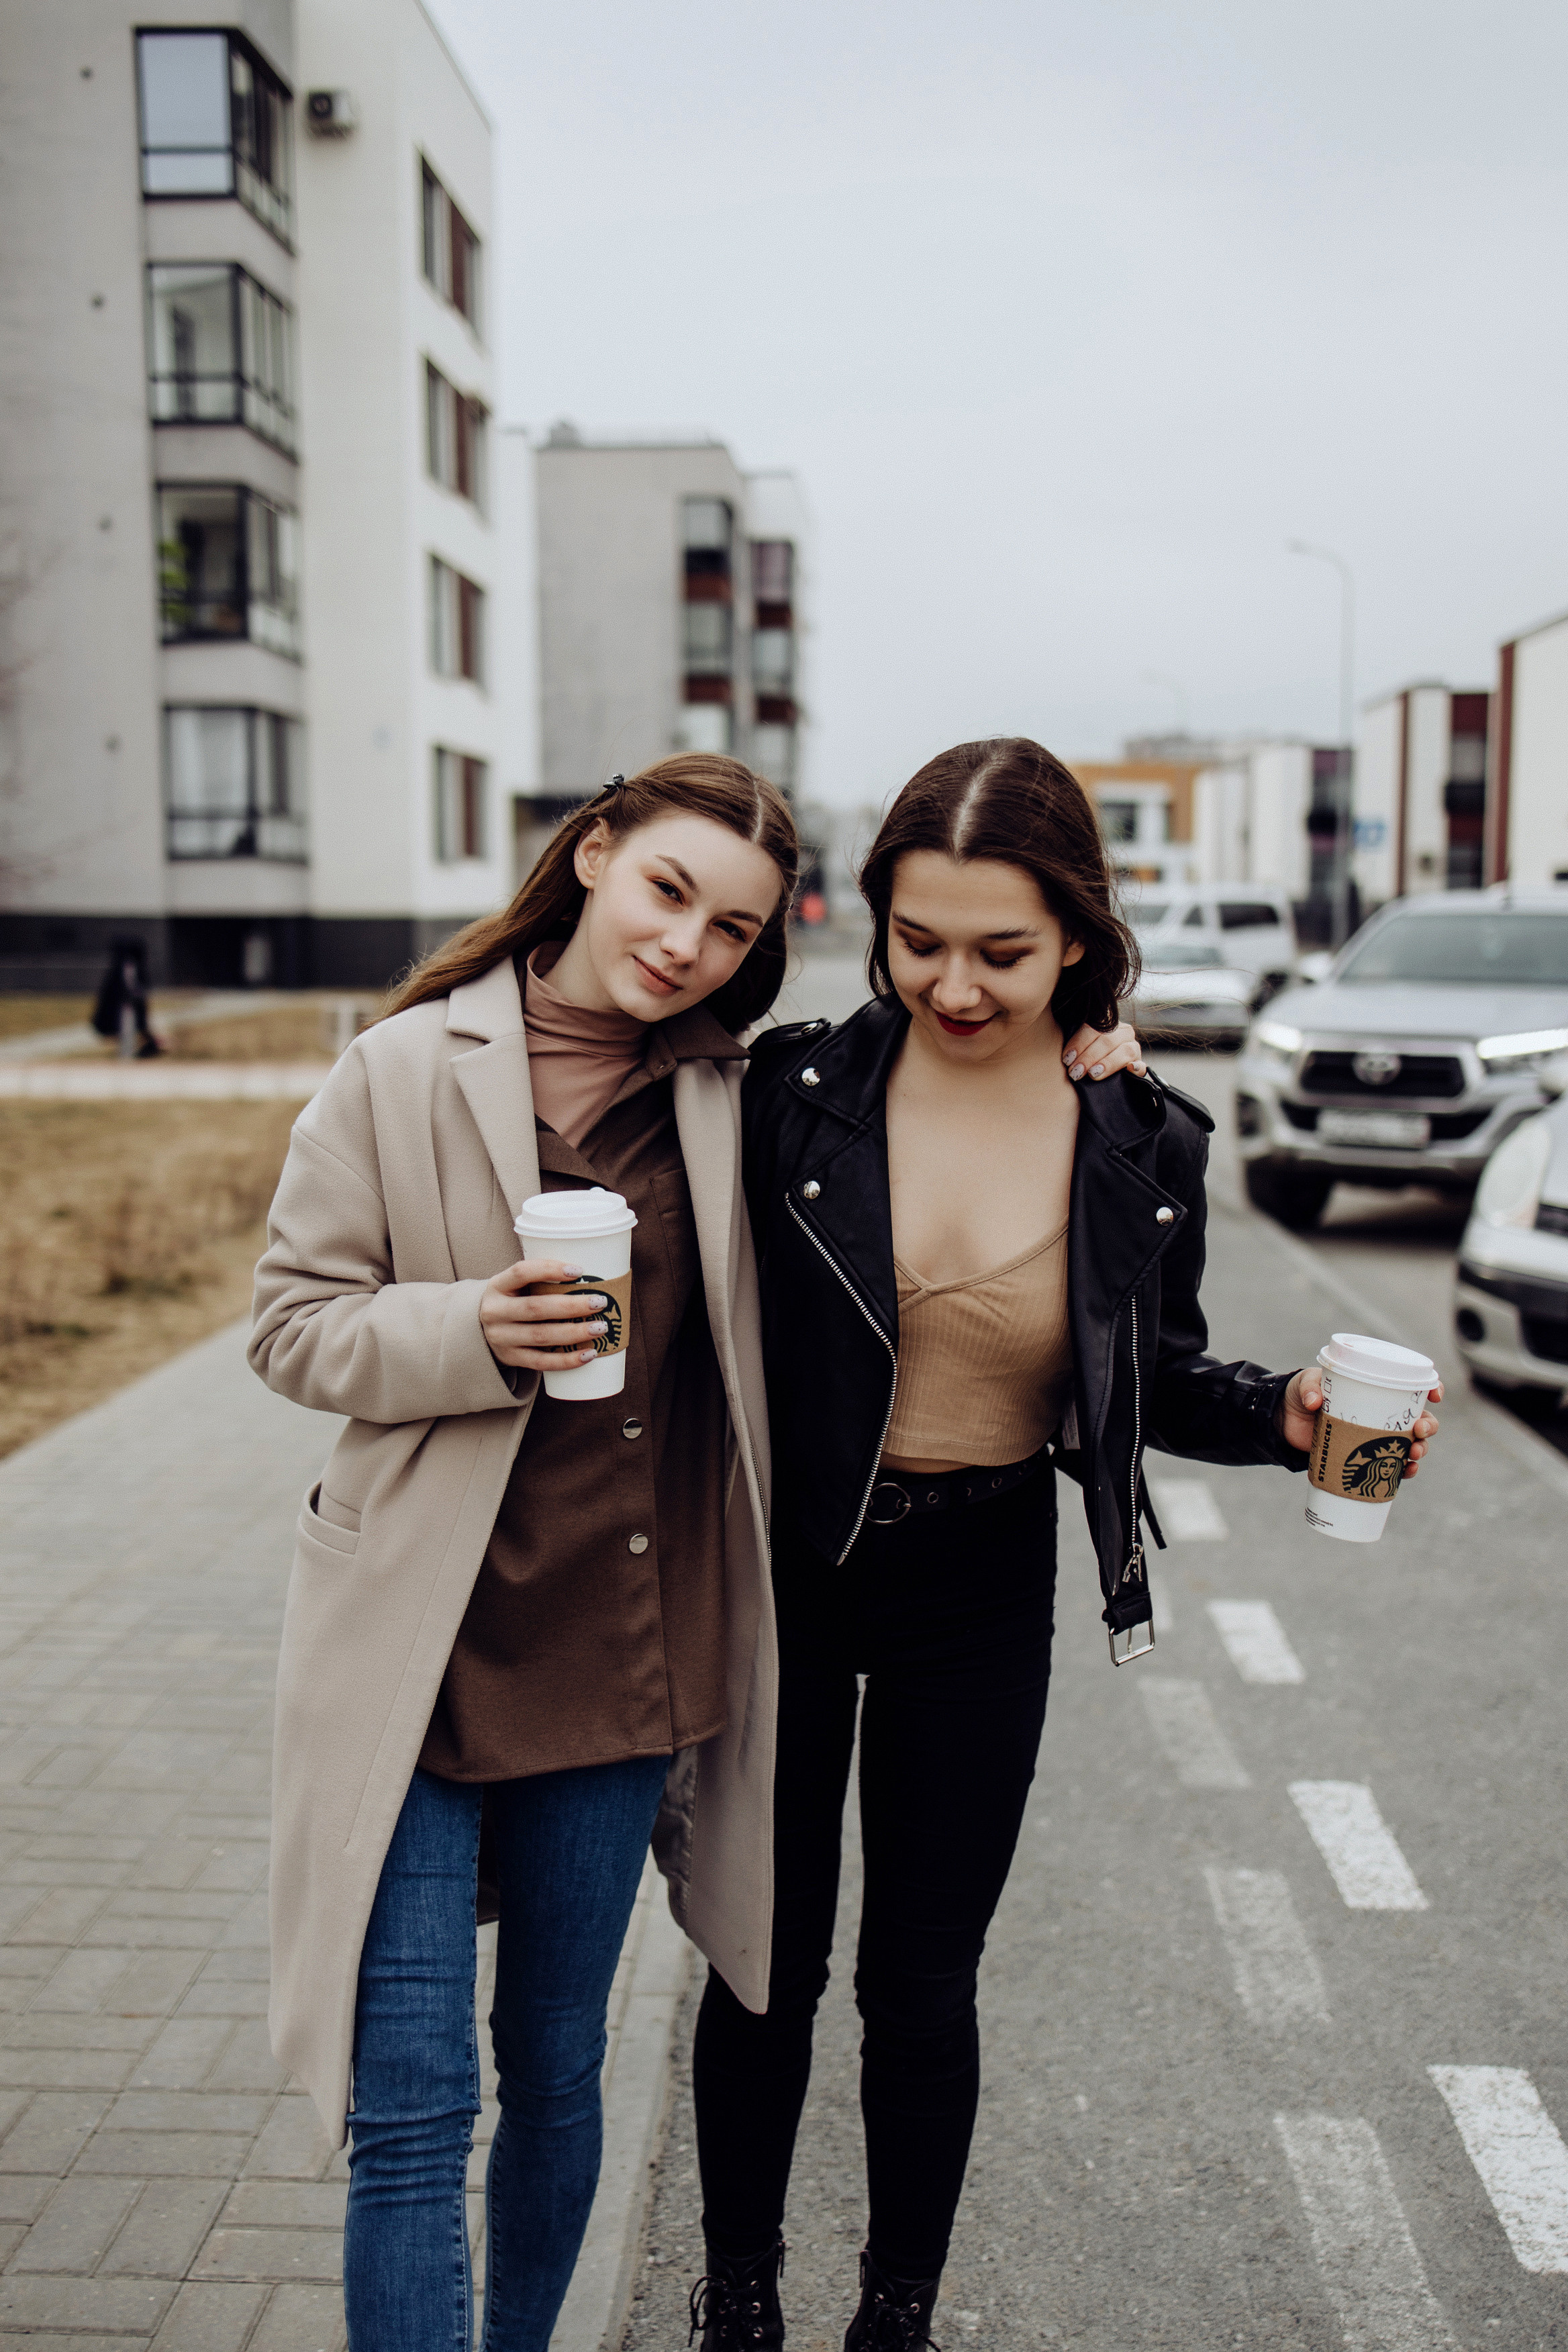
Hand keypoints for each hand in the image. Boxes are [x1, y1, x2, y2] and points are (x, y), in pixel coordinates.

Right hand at [480, 1259, 607, 1373]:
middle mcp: (495, 1312)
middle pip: (536, 1308)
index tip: (579, 1271)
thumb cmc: (512, 1301)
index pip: (521, 1272)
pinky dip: (567, 1360)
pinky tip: (589, 1354)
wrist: (481, 1330)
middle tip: (600, 1302)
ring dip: (574, 1332)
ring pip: (541, 1336)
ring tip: (600, 1328)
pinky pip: (541, 1362)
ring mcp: (501, 1338)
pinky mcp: (511, 1358)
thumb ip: (540, 1279)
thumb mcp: (515, 1285)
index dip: (550, 1269)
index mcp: (497, 1286)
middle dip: (571, 1306)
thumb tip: (590, 1276)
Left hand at [1062, 1019, 1145, 1082]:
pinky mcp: (1139, 1065)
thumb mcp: (1080, 1044)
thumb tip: (1065, 1054)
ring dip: (1108, 1063)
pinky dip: (1136, 1068)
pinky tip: (1129, 1070)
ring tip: (1093, 1074)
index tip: (1067, 1058)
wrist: (1100, 1069)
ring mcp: (1133, 1047)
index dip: (1080, 1042)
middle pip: (1107, 1040)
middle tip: (1076, 1071)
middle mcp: (1123, 1031)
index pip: (1094, 1027)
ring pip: (1125, 1051)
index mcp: (1108, 1021)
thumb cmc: (1084, 1055)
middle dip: (1089, 1057)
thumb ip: (1075, 1041)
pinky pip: (1141, 1066)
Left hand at [1277, 1368, 1442, 1474]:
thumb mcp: (1305, 1384)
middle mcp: (1383, 1414)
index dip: (1430, 1388)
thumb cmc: (1302, 1395)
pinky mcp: (1367, 1457)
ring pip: (1412, 1443)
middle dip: (1429, 1425)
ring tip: (1414, 1454)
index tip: (1434, 1394)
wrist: (1286, 1422)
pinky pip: (1394, 1466)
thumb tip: (1314, 1401)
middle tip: (1419, 1430)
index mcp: (1375, 1390)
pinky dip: (1405, 1471)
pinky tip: (1407, 1473)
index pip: (1411, 1386)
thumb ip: (1309, 1387)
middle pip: (1420, 1418)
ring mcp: (1377, 1437)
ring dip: (1421, 1449)